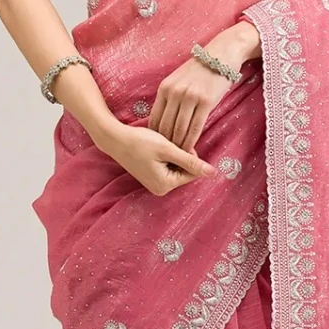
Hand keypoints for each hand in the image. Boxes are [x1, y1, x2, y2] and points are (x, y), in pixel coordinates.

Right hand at [103, 121, 218, 197]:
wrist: (115, 139)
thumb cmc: (140, 142)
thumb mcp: (168, 150)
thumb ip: (191, 162)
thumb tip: (213, 173)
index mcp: (166, 185)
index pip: (192, 172)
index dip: (189, 154)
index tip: (177, 143)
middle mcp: (161, 189)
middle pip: (185, 172)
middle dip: (181, 156)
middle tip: (167, 143)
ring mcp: (155, 185)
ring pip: (177, 168)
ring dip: (173, 155)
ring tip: (160, 146)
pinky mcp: (151, 178)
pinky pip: (167, 168)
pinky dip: (166, 157)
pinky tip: (156, 149)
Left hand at [148, 26, 253, 151]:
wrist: (220, 55)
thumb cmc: (200, 70)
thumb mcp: (178, 80)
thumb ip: (170, 97)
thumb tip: (164, 119)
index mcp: (165, 88)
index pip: (155, 119)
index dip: (155, 137)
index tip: (157, 149)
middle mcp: (174, 93)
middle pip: (165, 127)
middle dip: (166, 145)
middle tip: (167, 158)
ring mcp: (189, 98)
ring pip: (179, 130)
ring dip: (179, 146)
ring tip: (179, 158)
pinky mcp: (205, 102)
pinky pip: (195, 128)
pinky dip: (191, 142)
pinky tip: (190, 150)